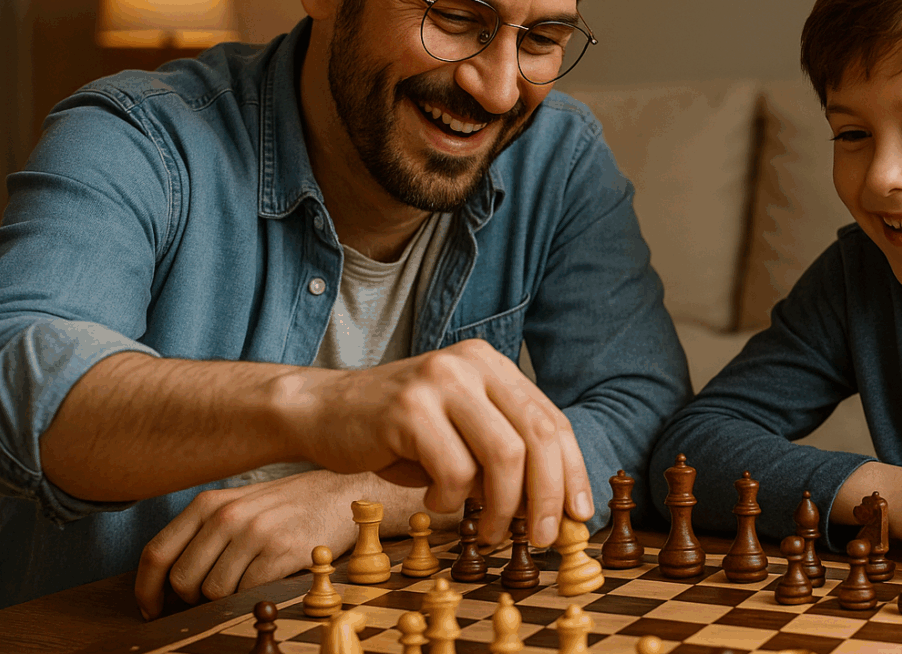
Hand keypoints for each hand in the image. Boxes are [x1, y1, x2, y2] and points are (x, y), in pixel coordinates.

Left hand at [135, 470, 372, 619]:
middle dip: (194, 598)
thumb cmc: (289, 505)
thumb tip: (169, 579)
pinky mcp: (281, 552)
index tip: (152, 609)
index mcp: (209, 503)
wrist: (343, 494)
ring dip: (226, 599)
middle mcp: (228, 516)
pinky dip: (252, 596)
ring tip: (248, 582)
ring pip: (214, 592)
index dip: (147, 590)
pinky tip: (267, 581)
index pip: (157, 553)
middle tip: (215, 595)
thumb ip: (203, 532)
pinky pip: (247, 593)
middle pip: (183, 580)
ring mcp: (255, 534)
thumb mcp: (239, 505)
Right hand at [277, 339, 592, 548]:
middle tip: (542, 538)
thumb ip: (501, 455)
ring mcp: (440, 382)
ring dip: (502, 508)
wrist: (321, 412)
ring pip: (503, 457)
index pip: (551, 421)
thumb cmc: (396, 433)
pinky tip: (434, 502)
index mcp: (491, 365)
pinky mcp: (408, 409)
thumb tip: (552, 508)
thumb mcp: (459, 433)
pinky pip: (454, 470)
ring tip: (487, 533)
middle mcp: (472, 364)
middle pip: (537, 437)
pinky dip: (451, 500)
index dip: (572, 471)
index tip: (580, 513)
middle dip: (548, 496)